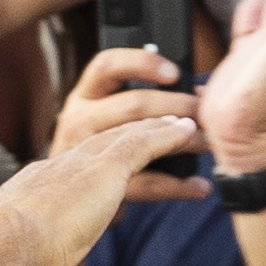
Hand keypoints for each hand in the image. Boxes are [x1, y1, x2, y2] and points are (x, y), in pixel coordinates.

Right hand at [0, 111, 205, 265]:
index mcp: (31, 189)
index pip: (70, 169)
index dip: (95, 161)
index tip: (112, 159)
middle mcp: (55, 168)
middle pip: (103, 141)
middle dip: (134, 131)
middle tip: (162, 125)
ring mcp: (79, 165)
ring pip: (129, 136)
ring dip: (162, 132)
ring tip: (192, 129)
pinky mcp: (104, 171)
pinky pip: (144, 145)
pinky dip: (168, 137)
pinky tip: (187, 133)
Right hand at [52, 47, 208, 200]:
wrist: (56, 203)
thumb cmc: (92, 153)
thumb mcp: (102, 119)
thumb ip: (136, 104)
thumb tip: (197, 94)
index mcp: (83, 96)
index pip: (107, 65)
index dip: (142, 63)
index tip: (174, 73)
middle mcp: (78, 119)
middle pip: (134, 103)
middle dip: (179, 107)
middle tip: (206, 114)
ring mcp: (83, 152)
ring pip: (141, 141)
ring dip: (184, 142)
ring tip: (209, 145)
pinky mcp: (97, 186)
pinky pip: (147, 183)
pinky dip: (180, 185)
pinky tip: (199, 186)